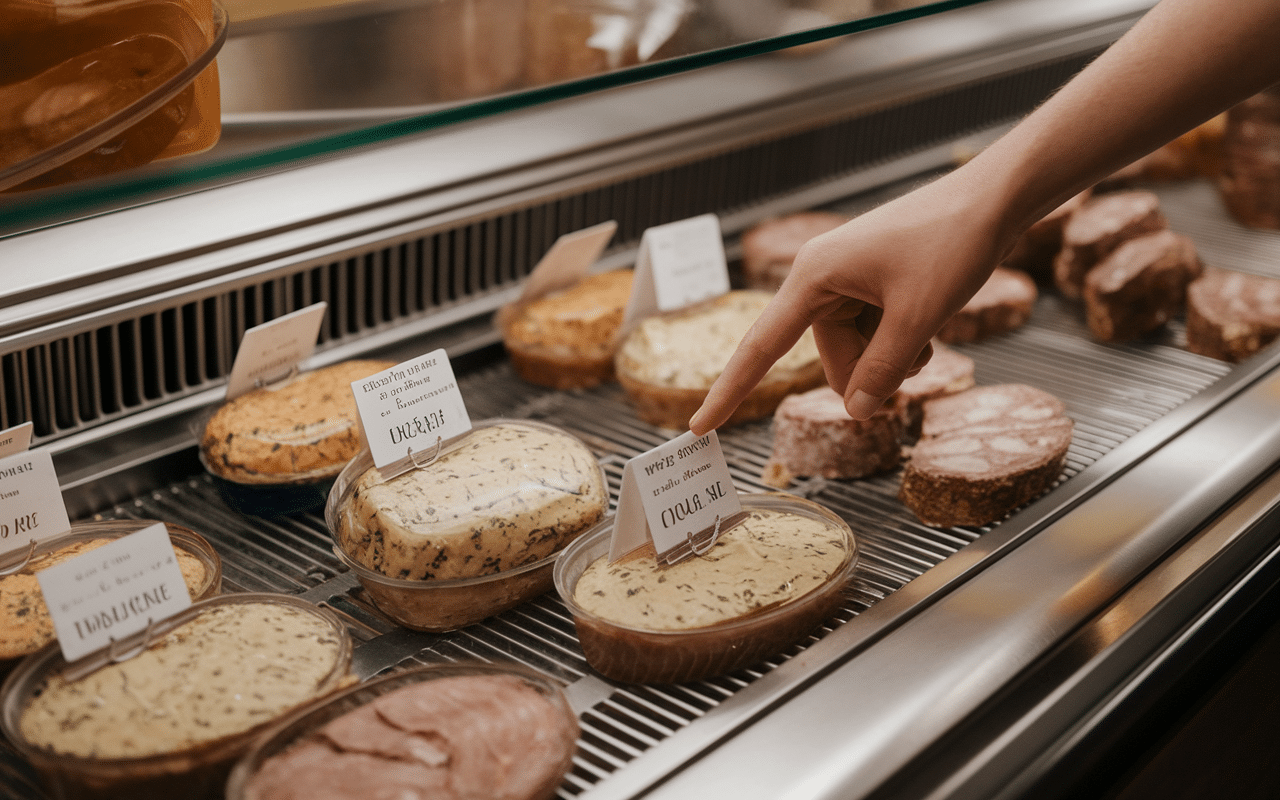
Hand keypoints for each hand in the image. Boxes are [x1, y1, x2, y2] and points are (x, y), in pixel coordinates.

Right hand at [689, 169, 1006, 433]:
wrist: (993, 198)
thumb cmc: (952, 241)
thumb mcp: (918, 317)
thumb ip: (882, 371)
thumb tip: (854, 412)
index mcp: (812, 277)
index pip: (759, 347)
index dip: (729, 392)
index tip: (700, 426)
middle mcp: (819, 278)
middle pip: (829, 358)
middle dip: (870, 369)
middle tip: (917, 348)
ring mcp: (845, 280)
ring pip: (855, 351)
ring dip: (891, 356)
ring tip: (928, 328)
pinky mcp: (869, 283)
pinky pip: (872, 334)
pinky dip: (898, 341)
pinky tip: (928, 324)